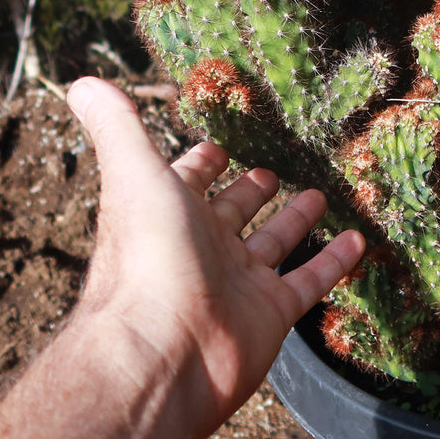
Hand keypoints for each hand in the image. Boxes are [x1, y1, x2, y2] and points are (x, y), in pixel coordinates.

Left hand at [67, 76, 363, 438]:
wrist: (163, 355)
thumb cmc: (149, 258)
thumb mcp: (135, 176)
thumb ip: (119, 128)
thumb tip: (81, 83)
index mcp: (169, 213)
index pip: (188, 178)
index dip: (204, 159)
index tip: (226, 138)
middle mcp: (203, 246)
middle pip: (234, 210)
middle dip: (253, 188)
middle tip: (277, 166)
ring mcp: (239, 281)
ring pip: (274, 242)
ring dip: (296, 218)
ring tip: (322, 193)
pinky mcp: (272, 312)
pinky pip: (309, 281)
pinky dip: (334, 261)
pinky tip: (359, 239)